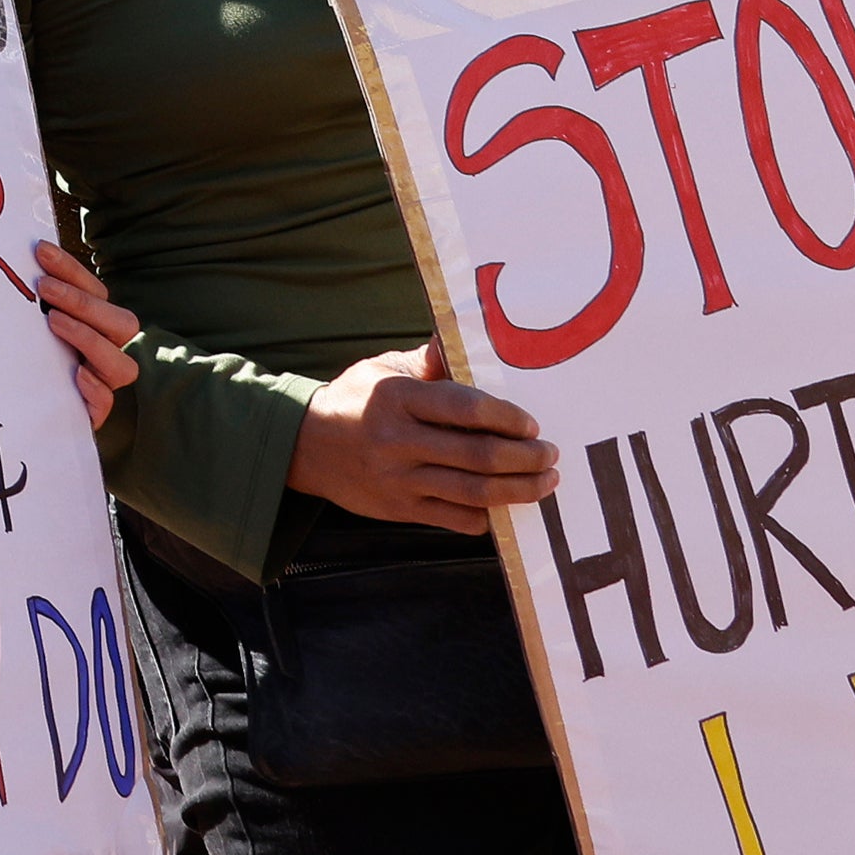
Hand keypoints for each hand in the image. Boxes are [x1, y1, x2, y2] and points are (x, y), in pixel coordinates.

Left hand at [35, 239, 143, 429]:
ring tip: (54, 322)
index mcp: (97, 323)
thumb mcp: (29, 320)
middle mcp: (107, 350)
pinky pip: (106, 404)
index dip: (72, 269)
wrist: (21, 403)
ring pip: (122, 366)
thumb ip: (33, 298)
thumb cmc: (27, 350)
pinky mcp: (91, 412)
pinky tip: (77, 375)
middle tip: (44, 288)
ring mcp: (103, 382)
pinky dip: (94, 390)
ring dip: (89, 339)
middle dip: (82, 302)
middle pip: (122, 324)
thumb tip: (13, 254)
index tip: (41, 252)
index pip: (96, 291)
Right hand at [287, 342, 554, 533]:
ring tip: (545, 482)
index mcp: (396, 398)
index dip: (507, 418)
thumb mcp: (383, 369)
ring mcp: (398, 479)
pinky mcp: (399, 509)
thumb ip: (429, 360)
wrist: (304, 445)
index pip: (464, 408)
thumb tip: (463, 335)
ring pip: (474, 492)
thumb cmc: (355, 399)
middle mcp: (397, 440)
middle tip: (550, 454)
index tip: (532, 424)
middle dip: (526, 458)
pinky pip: (457, 519)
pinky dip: (488, 514)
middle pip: (478, 455)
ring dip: (519, 489)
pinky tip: (506, 505)